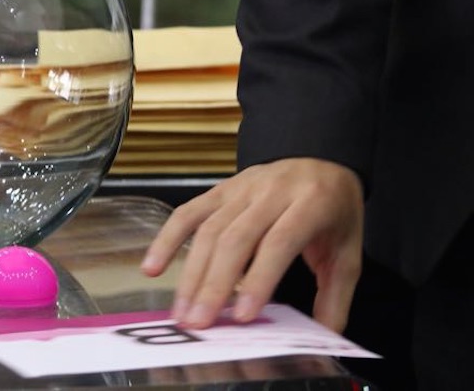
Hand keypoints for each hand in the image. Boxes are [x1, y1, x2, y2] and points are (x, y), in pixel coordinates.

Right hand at [140, 157, 363, 331]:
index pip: (279, 241)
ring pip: (208, 230)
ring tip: (182, 312)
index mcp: (312, 203)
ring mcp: (241, 188)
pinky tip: (153, 268)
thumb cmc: (334, 211)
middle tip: (200, 323)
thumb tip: (322, 341)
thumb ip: (335, 297)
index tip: (244, 316)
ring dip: (191, 274)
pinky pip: (187, 213)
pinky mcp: (219, 190)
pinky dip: (167, 240)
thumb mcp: (348, 251)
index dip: (259, 278)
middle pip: (235, 238)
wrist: (321, 159)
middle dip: (214, 284)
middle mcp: (272, 191)